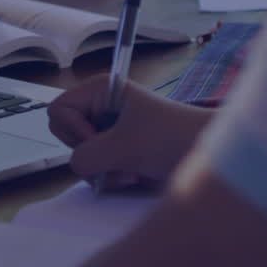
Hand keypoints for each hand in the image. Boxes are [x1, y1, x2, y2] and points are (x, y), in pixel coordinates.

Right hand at [48, 74, 212, 187]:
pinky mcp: (117, 149)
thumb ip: (87, 156)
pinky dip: (111, 176)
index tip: (99, 139)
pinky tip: (134, 175)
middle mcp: (101, 107)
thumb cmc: (171, 138)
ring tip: (131, 170)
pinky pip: (95, 166)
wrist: (207, 154)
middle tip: (115, 158)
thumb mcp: (124, 146)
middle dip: (88, 153)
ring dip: (103, 169)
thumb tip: (76, 166)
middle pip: (65, 133)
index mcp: (100, 90)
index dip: (73, 129)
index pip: (59, 110)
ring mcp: (108, 129)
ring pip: (81, 154)